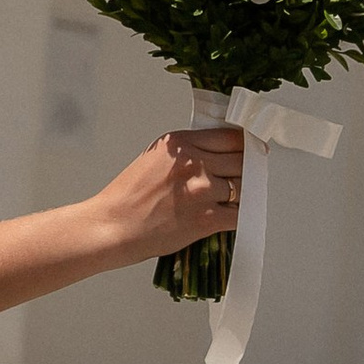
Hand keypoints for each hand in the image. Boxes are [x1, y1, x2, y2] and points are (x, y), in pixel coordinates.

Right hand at [90, 126, 242, 270]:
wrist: (113, 227)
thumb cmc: (127, 197)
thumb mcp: (155, 157)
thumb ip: (187, 152)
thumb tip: (217, 154)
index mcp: (181, 143)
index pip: (230, 136)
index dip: (244, 144)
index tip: (250, 149)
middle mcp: (194, 162)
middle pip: (242, 160)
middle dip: (247, 168)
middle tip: (246, 175)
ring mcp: (202, 190)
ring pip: (244, 187)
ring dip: (241, 194)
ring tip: (231, 199)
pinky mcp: (206, 218)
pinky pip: (239, 214)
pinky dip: (238, 215)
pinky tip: (228, 215)